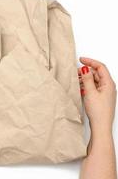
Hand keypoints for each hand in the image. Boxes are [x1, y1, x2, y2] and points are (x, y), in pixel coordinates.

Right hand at [79, 57, 116, 178]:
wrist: (101, 125)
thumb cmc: (98, 111)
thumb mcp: (90, 92)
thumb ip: (87, 79)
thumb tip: (85, 68)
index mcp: (109, 83)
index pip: (100, 67)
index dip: (90, 61)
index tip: (81, 59)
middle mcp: (108, 86)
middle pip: (97, 73)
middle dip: (86, 70)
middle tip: (75, 71)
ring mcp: (105, 92)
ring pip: (94, 80)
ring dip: (85, 78)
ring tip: (76, 79)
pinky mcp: (100, 97)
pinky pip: (93, 87)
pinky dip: (86, 85)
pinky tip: (80, 87)